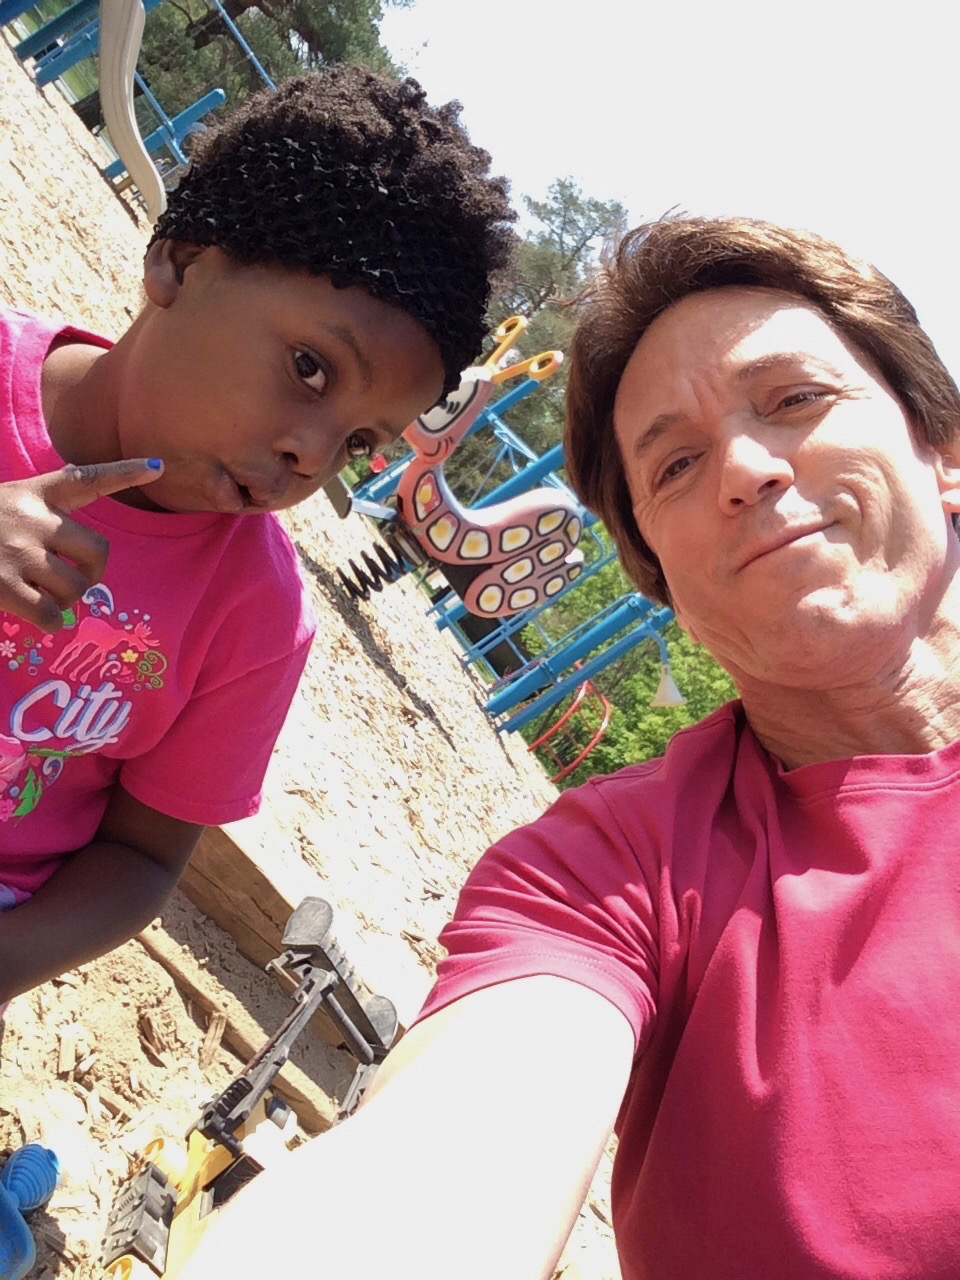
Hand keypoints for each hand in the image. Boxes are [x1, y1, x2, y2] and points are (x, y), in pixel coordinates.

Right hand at [0, 458, 163, 631]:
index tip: (157, 466)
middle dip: (91, 573)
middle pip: (99, 551)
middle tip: (72, 582)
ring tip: (43, 597)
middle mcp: (31, 518)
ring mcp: (18, 552)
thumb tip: (77, 563)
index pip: (86, 478)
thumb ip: (36, 518)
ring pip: (77, 588)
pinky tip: (34, 617)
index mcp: (31, 493)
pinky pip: (54, 616)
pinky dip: (50, 623)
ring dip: (67, 601)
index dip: (125, 472)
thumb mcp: (3, 505)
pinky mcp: (3, 586)